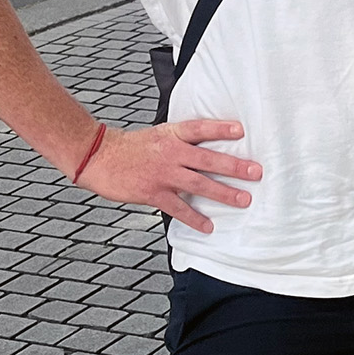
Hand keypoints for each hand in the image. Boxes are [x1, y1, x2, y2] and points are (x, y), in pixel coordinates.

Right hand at [79, 119, 260, 233]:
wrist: (97, 157)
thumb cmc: (129, 148)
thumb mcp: (156, 135)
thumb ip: (180, 141)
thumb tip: (205, 147)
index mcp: (171, 135)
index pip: (199, 129)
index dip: (220, 128)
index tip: (241, 130)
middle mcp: (170, 153)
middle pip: (207, 159)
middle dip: (234, 166)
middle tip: (256, 172)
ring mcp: (162, 174)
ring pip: (199, 184)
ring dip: (223, 193)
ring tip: (243, 199)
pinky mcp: (153, 193)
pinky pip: (178, 208)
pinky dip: (195, 218)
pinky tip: (208, 226)